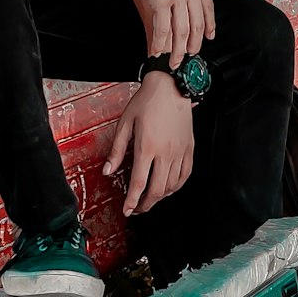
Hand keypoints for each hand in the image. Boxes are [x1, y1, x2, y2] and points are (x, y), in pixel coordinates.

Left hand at [103, 71, 194, 215]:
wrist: (171, 86)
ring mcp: (180, 152)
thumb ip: (117, 151)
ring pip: (172, 186)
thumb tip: (108, 171)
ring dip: (159, 197)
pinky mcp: (189, 148)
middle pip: (157, 190)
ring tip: (149, 199)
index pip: (139, 184)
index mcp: (147, 147)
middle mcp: (166, 152)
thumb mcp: (125, 124)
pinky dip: (176, 187)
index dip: (132, 201)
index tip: (127, 210)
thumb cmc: (147, 101)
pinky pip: (185, 175)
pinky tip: (168, 188)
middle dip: (145, 205)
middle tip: (137, 209)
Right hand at [124, 0, 215, 63]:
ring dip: (178, 50)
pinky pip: (163, 28)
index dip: (210, 24)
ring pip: (182, 31)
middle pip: (197, 24)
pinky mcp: (161, 1)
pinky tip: (157, 52)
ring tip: (174, 62)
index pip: (208, 8)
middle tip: (190, 56)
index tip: (210, 36)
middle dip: (194, 44)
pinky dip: (160, 43)